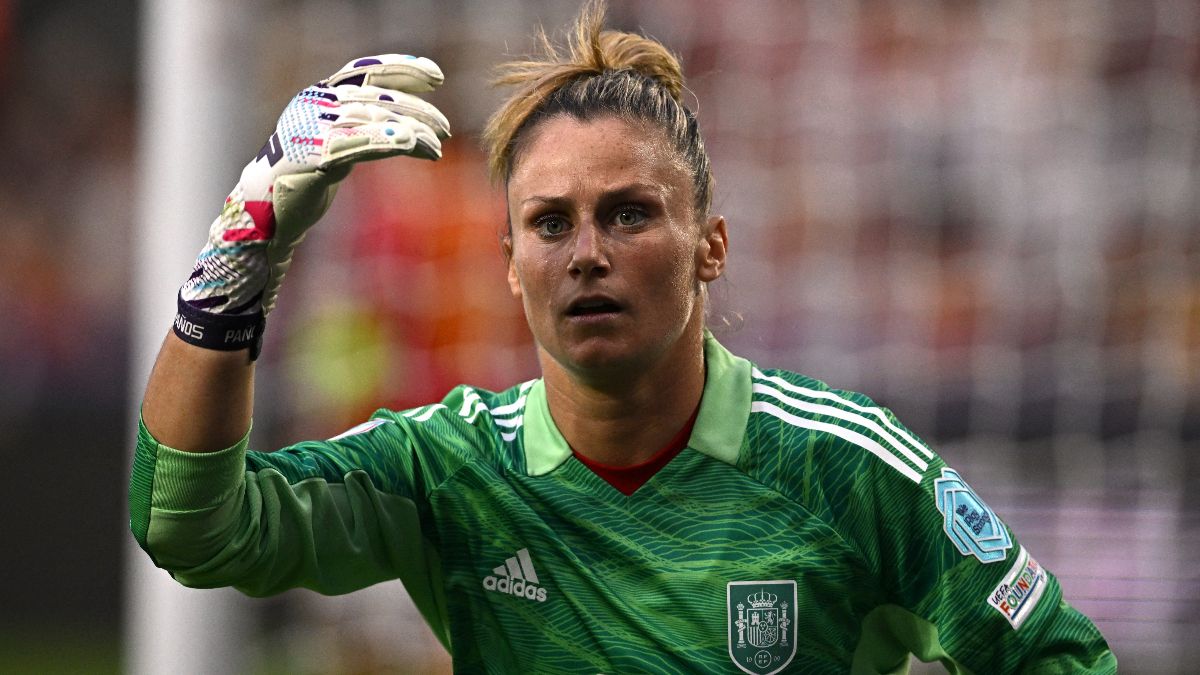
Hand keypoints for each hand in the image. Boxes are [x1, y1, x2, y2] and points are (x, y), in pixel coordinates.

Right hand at [181, 55, 449, 321]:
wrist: (266, 212)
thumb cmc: (304, 178)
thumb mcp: (336, 144)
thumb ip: (361, 127)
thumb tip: (405, 122)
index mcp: (318, 96)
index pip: (364, 71)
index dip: (401, 68)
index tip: (436, 76)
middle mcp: (314, 105)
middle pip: (377, 97)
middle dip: (417, 109)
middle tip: (446, 128)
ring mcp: (313, 129)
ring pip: (374, 120)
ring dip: (413, 132)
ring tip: (438, 146)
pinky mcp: (315, 156)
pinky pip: (361, 144)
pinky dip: (390, 142)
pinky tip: (415, 146)